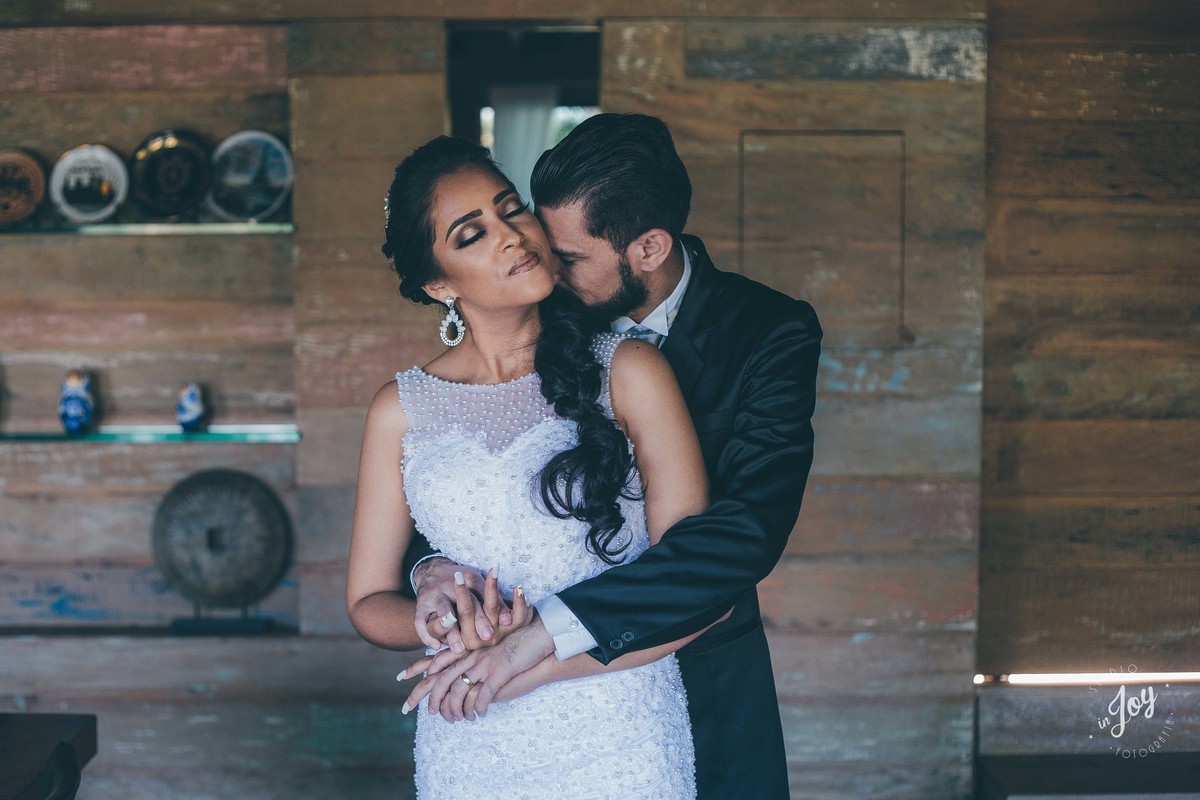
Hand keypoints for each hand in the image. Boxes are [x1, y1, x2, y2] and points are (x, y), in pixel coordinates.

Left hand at [402, 613, 554, 721]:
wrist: (536, 638)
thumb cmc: (514, 646)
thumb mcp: (490, 652)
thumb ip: (475, 662)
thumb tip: (464, 678)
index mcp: (466, 650)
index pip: (436, 660)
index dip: (417, 668)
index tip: (401, 678)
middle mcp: (471, 657)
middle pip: (441, 679)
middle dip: (431, 699)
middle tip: (430, 714)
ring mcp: (483, 665)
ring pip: (460, 692)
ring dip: (456, 710)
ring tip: (457, 720)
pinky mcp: (498, 674)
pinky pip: (483, 696)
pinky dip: (478, 708)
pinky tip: (479, 715)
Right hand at [413, 559, 511, 652]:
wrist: (432, 569)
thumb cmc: (463, 582)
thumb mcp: (479, 585)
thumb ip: (494, 602)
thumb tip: (508, 621)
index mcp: (470, 578)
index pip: (485, 593)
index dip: (496, 607)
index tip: (506, 622)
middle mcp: (452, 584)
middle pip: (467, 603)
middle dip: (478, 620)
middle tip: (488, 637)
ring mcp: (435, 594)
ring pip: (444, 610)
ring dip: (452, 629)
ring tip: (459, 647)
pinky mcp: (421, 604)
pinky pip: (420, 621)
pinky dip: (426, 634)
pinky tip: (436, 647)